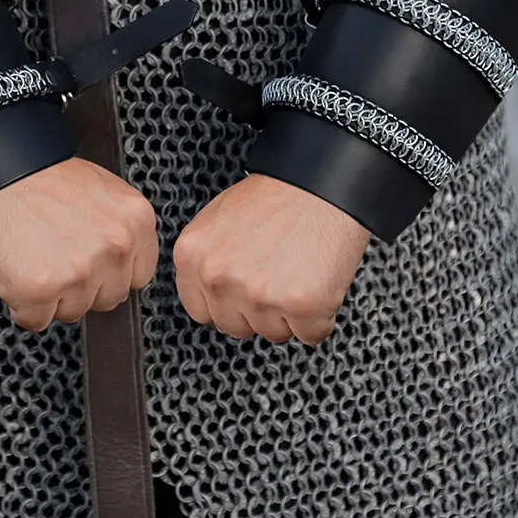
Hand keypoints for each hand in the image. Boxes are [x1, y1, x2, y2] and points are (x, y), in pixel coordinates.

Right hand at [0, 157, 157, 331]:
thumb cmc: (38, 176)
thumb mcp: (100, 190)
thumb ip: (120, 228)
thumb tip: (124, 262)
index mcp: (136, 220)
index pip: (139, 275)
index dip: (110, 272)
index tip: (90, 261)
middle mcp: (115, 247)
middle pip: (109, 298)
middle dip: (83, 286)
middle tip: (55, 254)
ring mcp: (80, 271)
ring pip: (73, 312)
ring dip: (52, 296)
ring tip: (34, 256)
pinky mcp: (40, 290)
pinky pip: (36, 320)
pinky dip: (22, 304)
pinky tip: (17, 270)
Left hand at [172, 173, 370, 344]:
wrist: (324, 183)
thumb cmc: (278, 196)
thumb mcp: (219, 219)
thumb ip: (207, 258)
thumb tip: (207, 291)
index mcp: (192, 254)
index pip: (200, 310)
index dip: (227, 302)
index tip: (244, 289)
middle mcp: (218, 277)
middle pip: (233, 326)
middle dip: (256, 310)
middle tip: (277, 275)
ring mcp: (258, 295)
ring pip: (272, 333)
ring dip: (288, 313)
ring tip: (298, 271)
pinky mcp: (301, 306)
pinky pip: (310, 334)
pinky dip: (320, 316)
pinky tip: (318, 281)